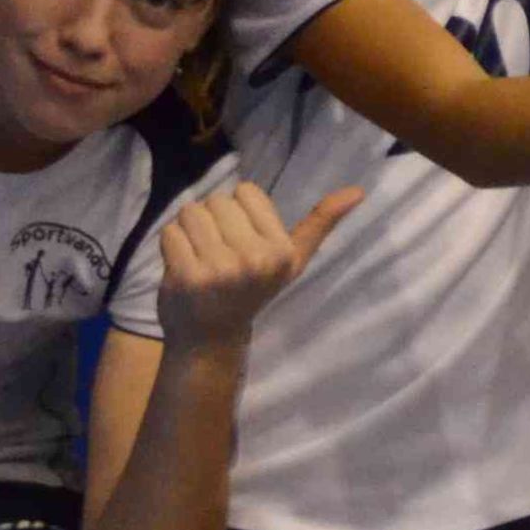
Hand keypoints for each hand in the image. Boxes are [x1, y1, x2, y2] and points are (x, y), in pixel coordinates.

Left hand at [154, 179, 358, 350]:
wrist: (211, 338)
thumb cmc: (251, 291)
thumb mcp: (291, 260)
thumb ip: (320, 224)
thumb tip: (358, 190)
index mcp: (281, 250)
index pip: (246, 191)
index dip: (239, 212)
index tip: (242, 241)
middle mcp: (254, 259)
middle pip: (217, 200)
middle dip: (213, 220)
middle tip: (218, 253)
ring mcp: (219, 269)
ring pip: (191, 212)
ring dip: (189, 230)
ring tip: (199, 257)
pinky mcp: (186, 276)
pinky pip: (170, 231)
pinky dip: (171, 245)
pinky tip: (182, 267)